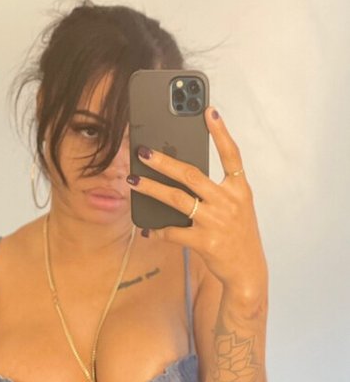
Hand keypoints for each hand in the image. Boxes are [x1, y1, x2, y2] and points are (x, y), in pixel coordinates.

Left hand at [127, 107, 266, 293]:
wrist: (247, 271)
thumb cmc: (238, 236)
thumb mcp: (238, 208)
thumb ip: (217, 191)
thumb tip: (181, 176)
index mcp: (240, 189)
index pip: (232, 155)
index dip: (221, 132)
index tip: (208, 110)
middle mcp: (229, 202)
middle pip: (191, 174)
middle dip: (163, 161)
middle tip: (143, 152)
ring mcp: (216, 222)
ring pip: (177, 199)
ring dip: (151, 189)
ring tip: (134, 182)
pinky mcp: (204, 242)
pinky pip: (174, 232)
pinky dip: (159, 230)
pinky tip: (148, 228)